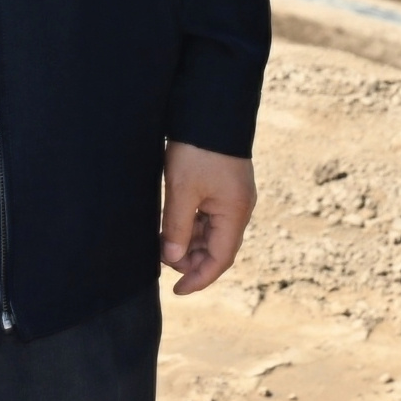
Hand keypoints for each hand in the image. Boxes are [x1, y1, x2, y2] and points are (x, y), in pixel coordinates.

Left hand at [161, 144, 257, 293]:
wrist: (210, 109)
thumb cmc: (198, 149)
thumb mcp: (182, 189)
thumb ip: (177, 227)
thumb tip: (172, 259)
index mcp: (234, 213)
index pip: (220, 260)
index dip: (199, 279)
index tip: (177, 290)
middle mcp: (238, 209)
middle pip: (216, 248)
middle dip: (191, 260)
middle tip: (162, 260)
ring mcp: (232, 197)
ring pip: (211, 233)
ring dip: (188, 242)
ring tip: (162, 243)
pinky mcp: (223, 187)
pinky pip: (209, 216)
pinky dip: (191, 226)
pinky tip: (172, 225)